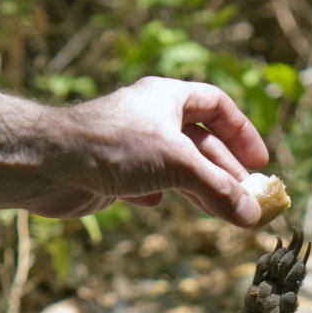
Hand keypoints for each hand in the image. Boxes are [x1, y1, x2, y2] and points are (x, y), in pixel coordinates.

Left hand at [38, 76, 269, 224]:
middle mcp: (150, 116)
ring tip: (221, 212)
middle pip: (200, 140)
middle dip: (225, 170)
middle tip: (246, 198)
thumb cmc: (116, 149)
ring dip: (200, 188)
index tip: (259, 162)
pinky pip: (146, 182)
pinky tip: (162, 206)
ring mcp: (131, 145)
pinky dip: (162, 194)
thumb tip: (252, 215)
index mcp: (167, 97)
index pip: (216, 105)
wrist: (52, 163)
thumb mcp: (179, 166)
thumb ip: (218, 190)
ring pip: (176, 165)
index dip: (241, 132)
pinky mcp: (112, 172)